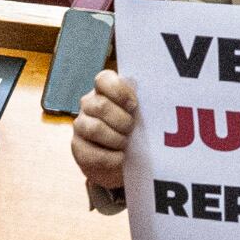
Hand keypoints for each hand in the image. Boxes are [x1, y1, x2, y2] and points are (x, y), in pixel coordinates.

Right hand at [72, 67, 137, 189]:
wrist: (123, 160)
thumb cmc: (135, 131)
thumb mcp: (140, 114)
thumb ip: (142, 104)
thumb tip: (161, 102)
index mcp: (104, 90)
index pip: (103, 79)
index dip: (119, 92)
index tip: (134, 105)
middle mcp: (89, 104)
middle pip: (101, 106)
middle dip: (122, 121)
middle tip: (132, 130)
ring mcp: (80, 125)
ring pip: (94, 129)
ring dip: (116, 139)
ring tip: (125, 144)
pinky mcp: (77, 147)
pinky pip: (92, 153)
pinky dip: (110, 158)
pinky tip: (120, 158)